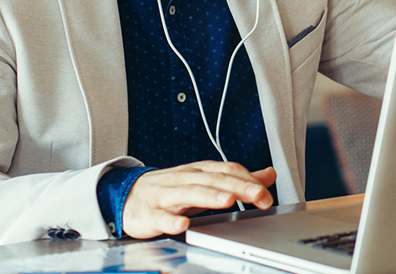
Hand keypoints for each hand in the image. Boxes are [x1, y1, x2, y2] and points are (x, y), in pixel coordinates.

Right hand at [121, 161, 275, 237]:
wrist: (127, 196)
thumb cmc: (170, 189)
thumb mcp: (204, 180)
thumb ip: (237, 179)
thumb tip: (268, 174)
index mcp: (199, 171)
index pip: (227, 170)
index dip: (248, 181)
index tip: (266, 194)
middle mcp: (184, 180)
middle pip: (212, 180)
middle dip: (237, 186)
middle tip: (258, 195)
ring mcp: (165, 196)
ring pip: (189, 194)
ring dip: (209, 196)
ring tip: (228, 200)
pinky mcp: (149, 214)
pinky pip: (161, 217)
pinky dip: (171, 221)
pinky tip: (182, 225)